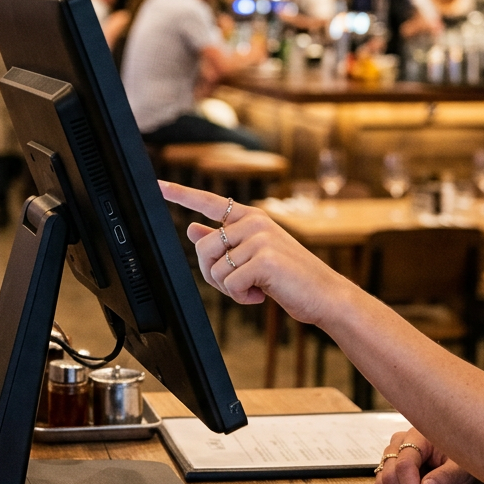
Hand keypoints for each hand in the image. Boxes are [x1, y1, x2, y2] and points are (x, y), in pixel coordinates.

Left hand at [158, 181, 357, 326]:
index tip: (158, 186)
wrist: (325, 294)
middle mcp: (254, 222)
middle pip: (203, 248)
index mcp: (251, 217)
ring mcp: (260, 238)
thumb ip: (224, 242)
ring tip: (255, 287)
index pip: (209, 203)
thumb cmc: (290, 276)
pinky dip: (241, 297)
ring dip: (230, 289)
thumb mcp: (254, 255)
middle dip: (212, 274)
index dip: (181, 194)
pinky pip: (230, 283)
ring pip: (215, 269)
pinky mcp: (264, 259)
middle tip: (238, 284)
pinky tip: (262, 294)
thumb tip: (191, 230)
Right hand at [374, 428, 472, 483]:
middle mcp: (400, 442)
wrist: (458, 459)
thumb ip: (445, 477)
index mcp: (418, 436)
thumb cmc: (460, 459)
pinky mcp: (389, 465)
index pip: (404, 464)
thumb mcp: (460, 468)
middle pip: (390, 474)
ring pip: (383, 481)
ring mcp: (392, 453)